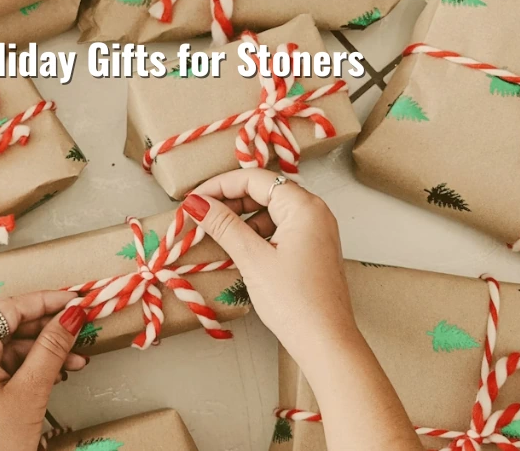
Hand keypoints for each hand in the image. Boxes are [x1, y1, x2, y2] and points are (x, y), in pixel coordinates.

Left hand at [0, 292, 88, 450]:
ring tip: (77, 359)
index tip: (74, 300)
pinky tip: (59, 372)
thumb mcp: (30, 391)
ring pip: (13, 348)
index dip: (44, 301)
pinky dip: (34, 368)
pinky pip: (8, 367)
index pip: (8, 309)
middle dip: (49, 329)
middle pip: (11, 327)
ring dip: (46, 351)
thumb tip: (71, 316)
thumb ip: (52, 348)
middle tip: (80, 327)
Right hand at [181, 168, 355, 353]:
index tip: (193, 199)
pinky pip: (279, 228)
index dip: (219, 185)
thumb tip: (196, 203)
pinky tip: (237, 247)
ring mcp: (316, 230)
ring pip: (270, 210)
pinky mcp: (312, 249)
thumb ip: (223, 225)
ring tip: (214, 233)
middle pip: (264, 190)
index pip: (254, 179)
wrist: (326, 342)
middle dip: (229, 200)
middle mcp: (314, 211)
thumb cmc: (294, 302)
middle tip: (199, 215)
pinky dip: (256, 233)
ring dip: (241, 218)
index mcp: (304, 206)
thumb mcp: (253, 259)